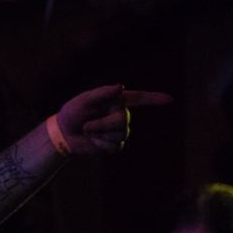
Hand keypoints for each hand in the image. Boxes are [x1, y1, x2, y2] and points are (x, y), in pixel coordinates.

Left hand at [56, 85, 171, 154]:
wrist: (64, 135)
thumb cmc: (72, 114)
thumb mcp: (83, 101)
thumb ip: (102, 93)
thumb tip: (121, 86)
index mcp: (115, 101)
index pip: (138, 98)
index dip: (153, 99)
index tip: (169, 99)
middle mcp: (120, 114)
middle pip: (123, 120)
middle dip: (103, 124)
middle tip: (86, 125)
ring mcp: (119, 130)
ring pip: (121, 134)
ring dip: (100, 134)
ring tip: (88, 131)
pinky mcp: (115, 144)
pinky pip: (115, 146)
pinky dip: (101, 144)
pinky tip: (94, 142)